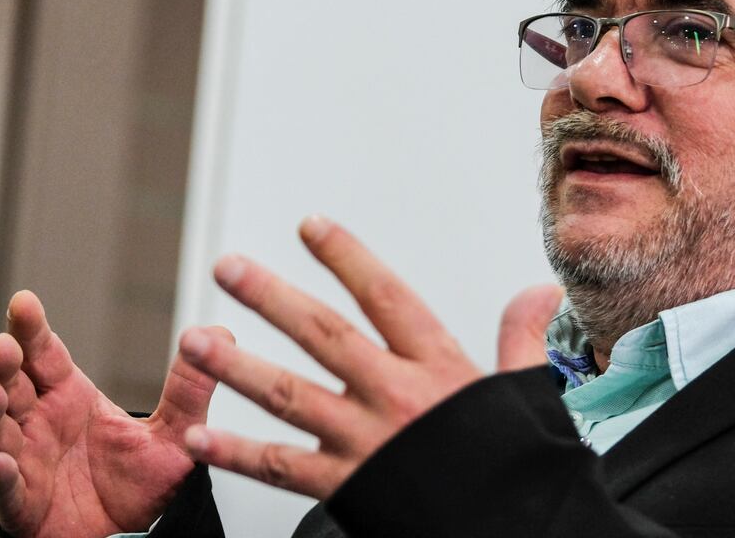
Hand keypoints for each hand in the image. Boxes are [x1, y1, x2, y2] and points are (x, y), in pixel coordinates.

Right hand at [0, 291, 230, 536]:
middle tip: (5, 346)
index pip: (45, 354)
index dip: (31, 329)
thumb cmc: (144, 483)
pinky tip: (1, 461)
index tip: (24, 302)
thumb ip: (192, 386)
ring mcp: (27, 461)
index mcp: (71, 397)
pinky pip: (7, 490)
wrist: (138, 537)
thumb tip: (218, 334)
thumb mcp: (177, 431)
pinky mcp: (25, 504)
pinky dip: (1, 476)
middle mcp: (41, 423)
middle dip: (3, 364)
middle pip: (11, 384)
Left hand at [176, 215, 562, 497]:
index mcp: (437, 367)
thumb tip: (539, 291)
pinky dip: (237, 453)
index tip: (310, 226)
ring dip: (238, 367)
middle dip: (271, 297)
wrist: (515, 529)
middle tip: (227, 268)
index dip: (347, 257)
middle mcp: (395, 396)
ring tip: (195, 342)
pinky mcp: (347, 487)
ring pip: (291, 396)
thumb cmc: (516, 463)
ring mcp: (366, 442)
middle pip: (324, 335)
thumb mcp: (524, 392)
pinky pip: (282, 469)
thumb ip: (521, 337)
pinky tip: (200, 436)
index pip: (386, 297)